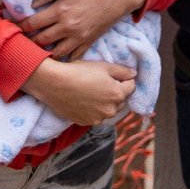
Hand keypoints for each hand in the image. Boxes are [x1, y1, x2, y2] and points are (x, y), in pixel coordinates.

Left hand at [20, 0, 147, 60]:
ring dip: (44, 54)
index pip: (32, 23)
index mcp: (60, 11)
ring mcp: (79, 37)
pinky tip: (56, 58)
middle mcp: (67, 27)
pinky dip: (63, 59)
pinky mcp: (89, 43)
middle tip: (18, 45)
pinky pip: (73, 57)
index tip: (11, 29)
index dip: (20, 27)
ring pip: (55, 53)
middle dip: (27, 43)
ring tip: (34, 54)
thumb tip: (30, 4)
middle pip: (41, 41)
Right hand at [21, 58, 135, 125]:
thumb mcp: (104, 66)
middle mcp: (111, 110)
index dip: (124, 79)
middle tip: (101, 82)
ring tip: (92, 91)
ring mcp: (98, 119)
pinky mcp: (86, 122)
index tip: (112, 75)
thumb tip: (134, 75)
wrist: (55, 84)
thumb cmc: (80, 71)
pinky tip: (83, 100)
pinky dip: (93, 109)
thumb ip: (123, 71)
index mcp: (118, 95)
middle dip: (116, 92)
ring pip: (108, 110)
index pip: (131, 86)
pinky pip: (95, 116)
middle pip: (121, 100)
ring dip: (105, 103)